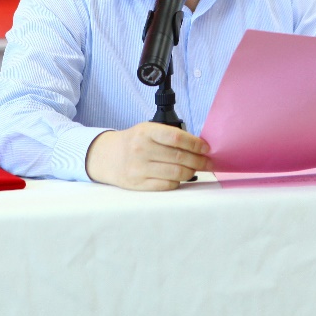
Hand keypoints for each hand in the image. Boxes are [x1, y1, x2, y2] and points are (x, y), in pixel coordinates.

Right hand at [85, 122, 210, 190]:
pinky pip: (167, 185)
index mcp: (146, 131)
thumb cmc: (133, 142)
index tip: (206, 148)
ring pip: (176, 173)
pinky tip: (180, 178)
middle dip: (199, 161)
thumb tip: (198, 146)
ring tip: (196, 170)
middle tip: (208, 162)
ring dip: (191, 172)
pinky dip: (178, 182)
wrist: (107, 156)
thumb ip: (168, 136)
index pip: (176, 138)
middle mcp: (141, 149)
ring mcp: (139, 168)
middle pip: (179, 157)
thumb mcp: (147, 130)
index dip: (195, 144)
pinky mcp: (138, 184)